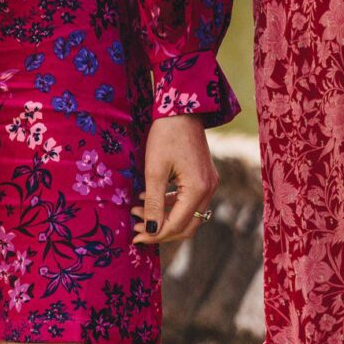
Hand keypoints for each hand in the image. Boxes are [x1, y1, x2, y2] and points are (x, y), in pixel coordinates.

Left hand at [131, 115, 217, 245]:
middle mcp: (209, 190)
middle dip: (160, 230)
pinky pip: (189, 200)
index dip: (155, 234)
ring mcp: (209, 183)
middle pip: (186, 225)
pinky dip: (171, 204)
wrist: (182, 107)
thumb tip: (151, 231)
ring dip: (164, 217)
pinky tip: (151, 199)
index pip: (176, 225)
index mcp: (198, 189)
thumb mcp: (155, 170)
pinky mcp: (204, 176)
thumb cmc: (166, 135)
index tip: (135, 236)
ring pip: (188, 214)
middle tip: (137, 229)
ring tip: (138, 213)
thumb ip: (154, 203)